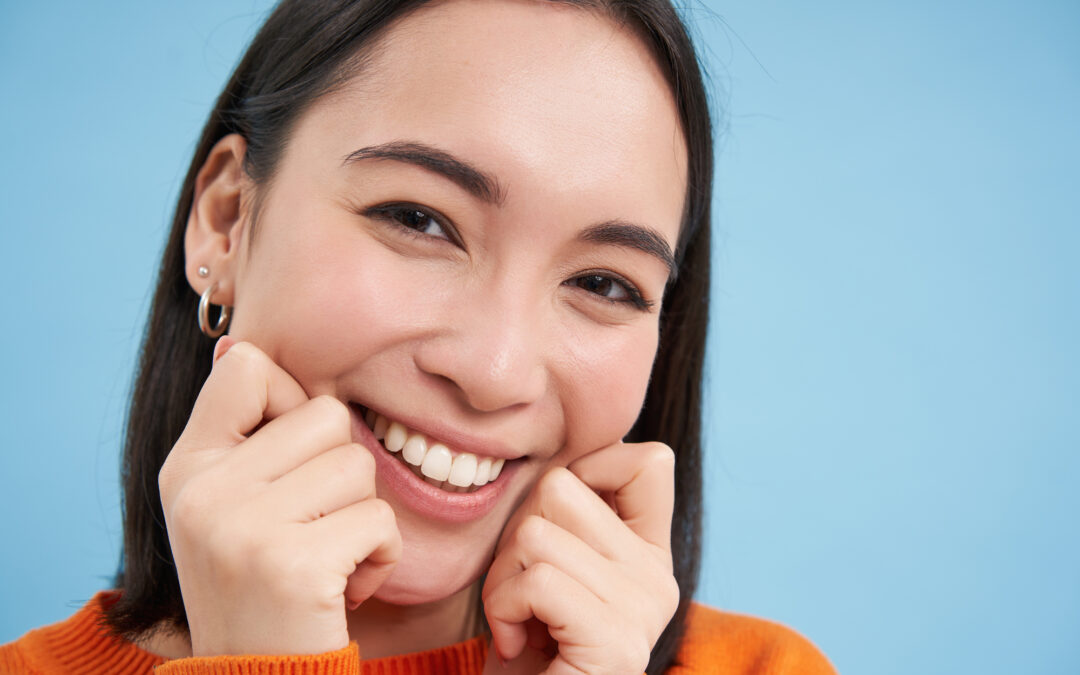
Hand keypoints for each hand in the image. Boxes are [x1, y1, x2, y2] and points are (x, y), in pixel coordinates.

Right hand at [158, 338, 401, 655]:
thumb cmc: (258, 585)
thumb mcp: (226, 504)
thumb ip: (239, 432)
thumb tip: (237, 348)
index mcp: (186, 466)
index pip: (249, 367)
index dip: (290, 403)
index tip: (288, 461)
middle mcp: (203, 490)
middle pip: (327, 415)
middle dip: (341, 473)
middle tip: (313, 527)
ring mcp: (243, 526)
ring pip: (359, 465)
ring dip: (363, 517)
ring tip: (326, 558)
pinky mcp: (292, 564)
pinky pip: (380, 520)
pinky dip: (381, 557)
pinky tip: (344, 588)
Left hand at [481, 442, 679, 673]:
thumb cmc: (526, 650)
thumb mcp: (552, 568)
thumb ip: (569, 519)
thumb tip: (560, 463)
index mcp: (652, 554)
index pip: (650, 460)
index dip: (587, 471)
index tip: (556, 527)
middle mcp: (661, 577)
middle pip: (563, 487)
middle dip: (515, 535)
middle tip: (522, 593)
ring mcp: (644, 609)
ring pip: (536, 531)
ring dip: (501, 578)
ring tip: (518, 621)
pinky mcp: (616, 641)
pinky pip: (536, 580)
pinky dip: (503, 610)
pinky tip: (516, 645)